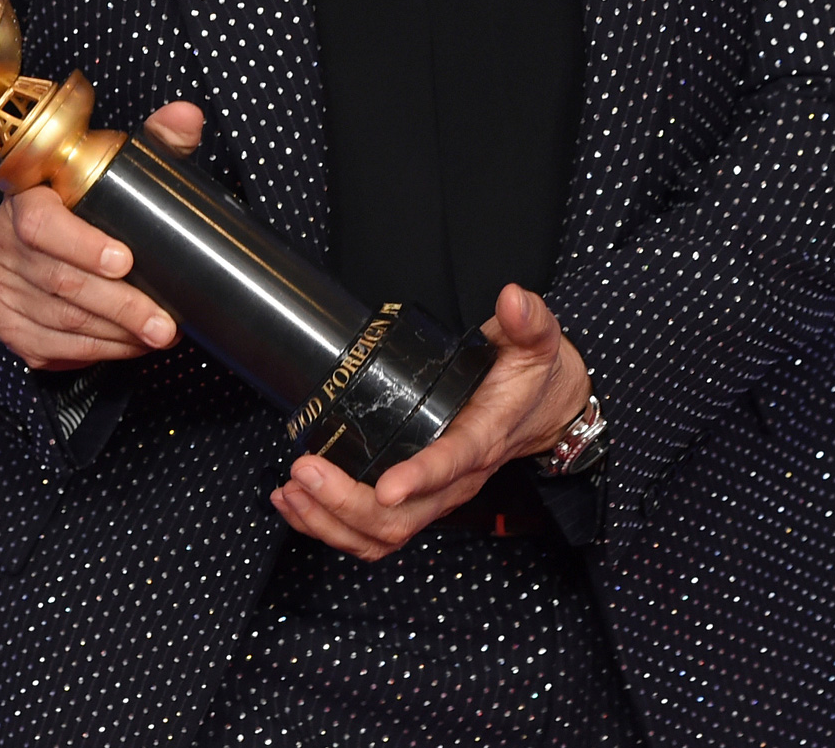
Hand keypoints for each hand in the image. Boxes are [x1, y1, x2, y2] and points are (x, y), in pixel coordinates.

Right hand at [0, 100, 206, 370]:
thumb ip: (156, 141)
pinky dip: (96, 350)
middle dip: (120, 306)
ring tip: (159, 335)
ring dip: (114, 334)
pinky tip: (129, 345)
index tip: (126, 261)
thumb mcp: (123, 166)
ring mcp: (1, 289)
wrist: (55, 232)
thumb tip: (187, 116)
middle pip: (58, 281)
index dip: (81, 245)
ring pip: (59, 319)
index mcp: (23, 197)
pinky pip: (52, 346)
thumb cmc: (95, 199)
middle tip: (165, 322)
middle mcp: (1, 243)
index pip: (39, 222)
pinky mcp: (10, 327)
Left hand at [270, 282, 591, 560]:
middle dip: (346, 504)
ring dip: (331, 523)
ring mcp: (437, 496)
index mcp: (484, 438)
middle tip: (305, 469)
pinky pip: (375, 533)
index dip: (418, 479)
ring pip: (383, 535)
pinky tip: (297, 505)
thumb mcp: (537, 340)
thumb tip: (512, 298)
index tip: (386, 486)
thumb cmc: (532, 377)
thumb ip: (527, 319)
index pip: (452, 465)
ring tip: (290, 491)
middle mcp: (459, 479)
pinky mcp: (419, 502)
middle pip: (403, 518)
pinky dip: (331, 528)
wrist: (544, 409)